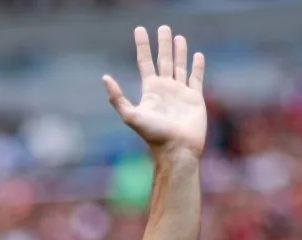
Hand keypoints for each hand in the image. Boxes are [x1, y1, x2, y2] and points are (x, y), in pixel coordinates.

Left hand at [103, 26, 206, 157]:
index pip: (145, 62)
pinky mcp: (195, 98)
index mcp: (150, 90)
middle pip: (163, 60)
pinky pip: (196, 78)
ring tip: (179, 37)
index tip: (140, 29)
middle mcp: (165, 89)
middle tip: (163, 27)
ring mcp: (180, 93)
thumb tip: (104, 77)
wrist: (177, 150)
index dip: (142, 46)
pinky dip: (197, 66)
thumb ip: (117, 98)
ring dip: (180, 51)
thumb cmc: (154, 135)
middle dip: (163, 43)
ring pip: (180, 66)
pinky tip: (197, 56)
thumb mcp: (131, 116)